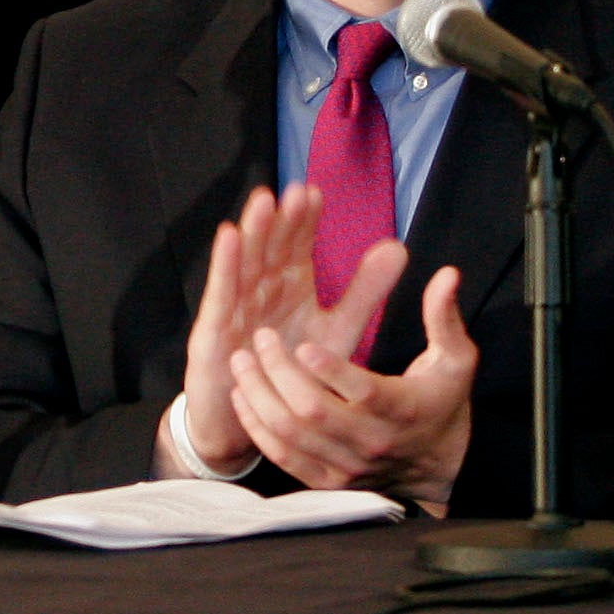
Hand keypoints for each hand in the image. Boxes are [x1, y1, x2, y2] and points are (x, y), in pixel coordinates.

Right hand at [176, 183, 406, 475]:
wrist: (255, 422)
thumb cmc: (295, 374)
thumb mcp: (338, 330)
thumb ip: (365, 291)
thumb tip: (398, 248)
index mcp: (292, 288)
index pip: (297, 246)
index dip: (305, 222)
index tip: (316, 194)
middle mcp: (262, 291)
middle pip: (271, 248)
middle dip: (282, 221)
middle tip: (295, 191)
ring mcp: (236, 307)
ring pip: (247, 262)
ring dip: (254, 232)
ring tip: (264, 202)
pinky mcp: (215, 330)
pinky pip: (221, 292)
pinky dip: (224, 264)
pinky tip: (229, 236)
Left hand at [228, 267, 476, 513]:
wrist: (438, 466)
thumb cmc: (442, 402)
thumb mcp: (455, 360)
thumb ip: (444, 319)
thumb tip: (447, 275)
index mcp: (402, 409)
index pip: (363, 392)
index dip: (330, 370)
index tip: (303, 345)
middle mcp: (372, 441)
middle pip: (313, 411)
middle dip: (279, 372)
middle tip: (261, 338)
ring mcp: (348, 465)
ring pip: (291, 434)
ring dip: (259, 396)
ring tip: (241, 361)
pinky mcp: (328, 481)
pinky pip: (283, 457)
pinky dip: (258, 427)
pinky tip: (243, 397)